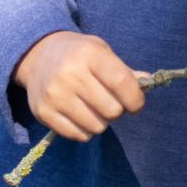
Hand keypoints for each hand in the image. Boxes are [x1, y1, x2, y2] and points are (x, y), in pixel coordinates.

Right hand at [12, 30, 149, 140]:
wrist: (37, 54)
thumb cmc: (78, 53)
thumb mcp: (101, 51)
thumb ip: (124, 70)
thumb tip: (149, 82)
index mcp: (89, 54)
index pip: (121, 82)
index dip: (135, 99)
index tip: (136, 103)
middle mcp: (70, 73)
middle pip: (112, 110)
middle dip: (117, 110)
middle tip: (109, 102)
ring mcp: (55, 95)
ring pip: (96, 127)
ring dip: (101, 122)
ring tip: (93, 107)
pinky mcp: (43, 113)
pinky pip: (78, 135)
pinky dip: (85, 130)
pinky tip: (79, 115)